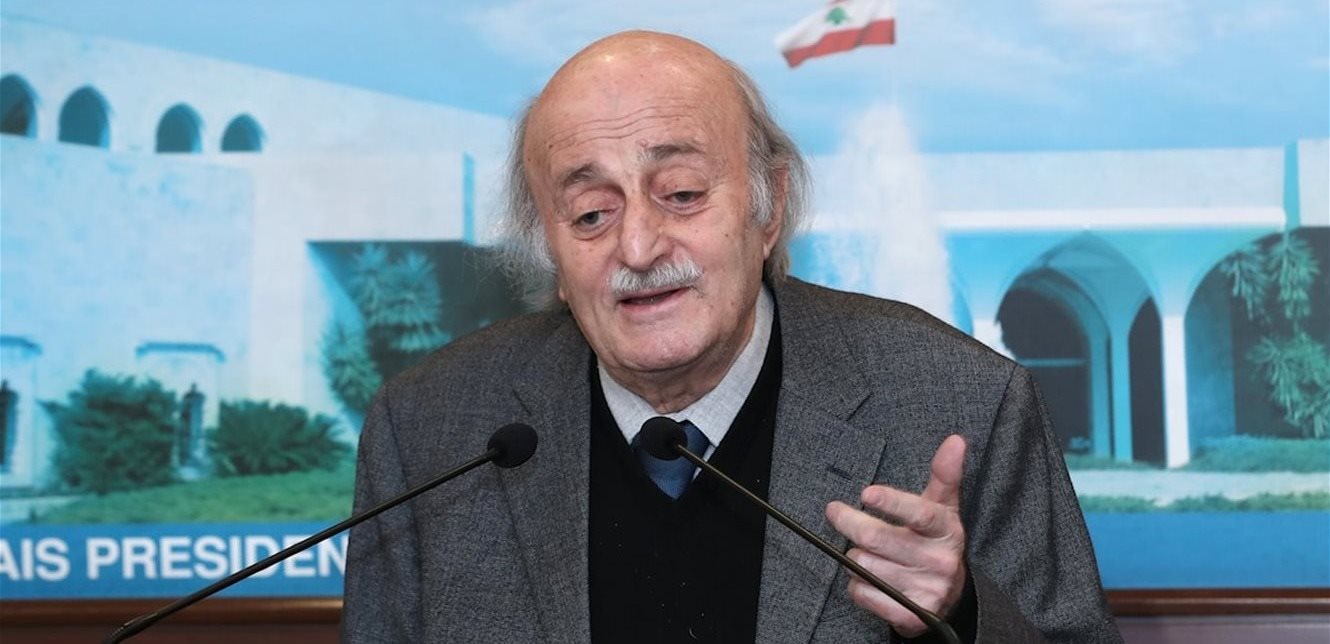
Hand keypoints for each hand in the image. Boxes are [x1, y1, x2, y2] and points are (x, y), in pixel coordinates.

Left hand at [825, 435, 967, 637]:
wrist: (951, 596)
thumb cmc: (935, 541)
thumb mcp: (943, 509)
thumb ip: (945, 474)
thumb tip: (956, 440)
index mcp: (947, 530)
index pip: (919, 514)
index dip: (892, 503)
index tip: (867, 493)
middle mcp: (939, 561)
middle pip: (877, 539)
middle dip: (849, 522)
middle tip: (835, 511)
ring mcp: (927, 590)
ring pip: (865, 566)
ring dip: (855, 556)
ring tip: (865, 551)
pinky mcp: (912, 615)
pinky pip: (864, 593)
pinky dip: (857, 584)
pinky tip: (868, 577)